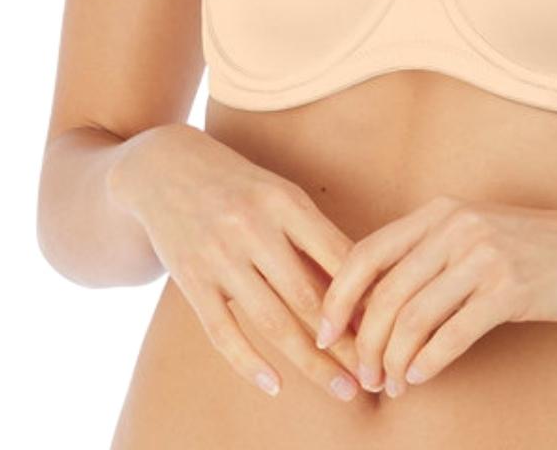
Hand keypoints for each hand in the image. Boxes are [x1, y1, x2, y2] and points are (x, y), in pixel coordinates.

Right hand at [107, 122, 369, 402]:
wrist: (165, 167)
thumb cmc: (239, 185)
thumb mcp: (280, 194)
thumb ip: (314, 235)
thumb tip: (362, 285)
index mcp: (286, 201)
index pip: (337, 257)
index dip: (366, 297)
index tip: (391, 328)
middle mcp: (253, 227)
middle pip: (309, 298)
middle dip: (346, 343)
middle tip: (376, 374)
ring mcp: (219, 255)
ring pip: (272, 321)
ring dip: (312, 363)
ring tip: (342, 389)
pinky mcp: (190, 279)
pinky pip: (223, 331)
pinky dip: (250, 363)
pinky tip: (276, 386)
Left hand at [315, 193, 556, 396]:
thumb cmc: (535, 246)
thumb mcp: (476, 232)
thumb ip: (430, 253)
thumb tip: (374, 299)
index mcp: (440, 212)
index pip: (367, 252)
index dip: (338, 295)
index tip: (325, 331)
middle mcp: (456, 227)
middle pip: (386, 291)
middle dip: (364, 340)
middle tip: (360, 374)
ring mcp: (484, 255)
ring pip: (414, 316)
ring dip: (393, 359)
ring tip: (389, 383)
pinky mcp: (510, 288)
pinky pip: (453, 333)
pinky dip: (428, 362)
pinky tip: (419, 378)